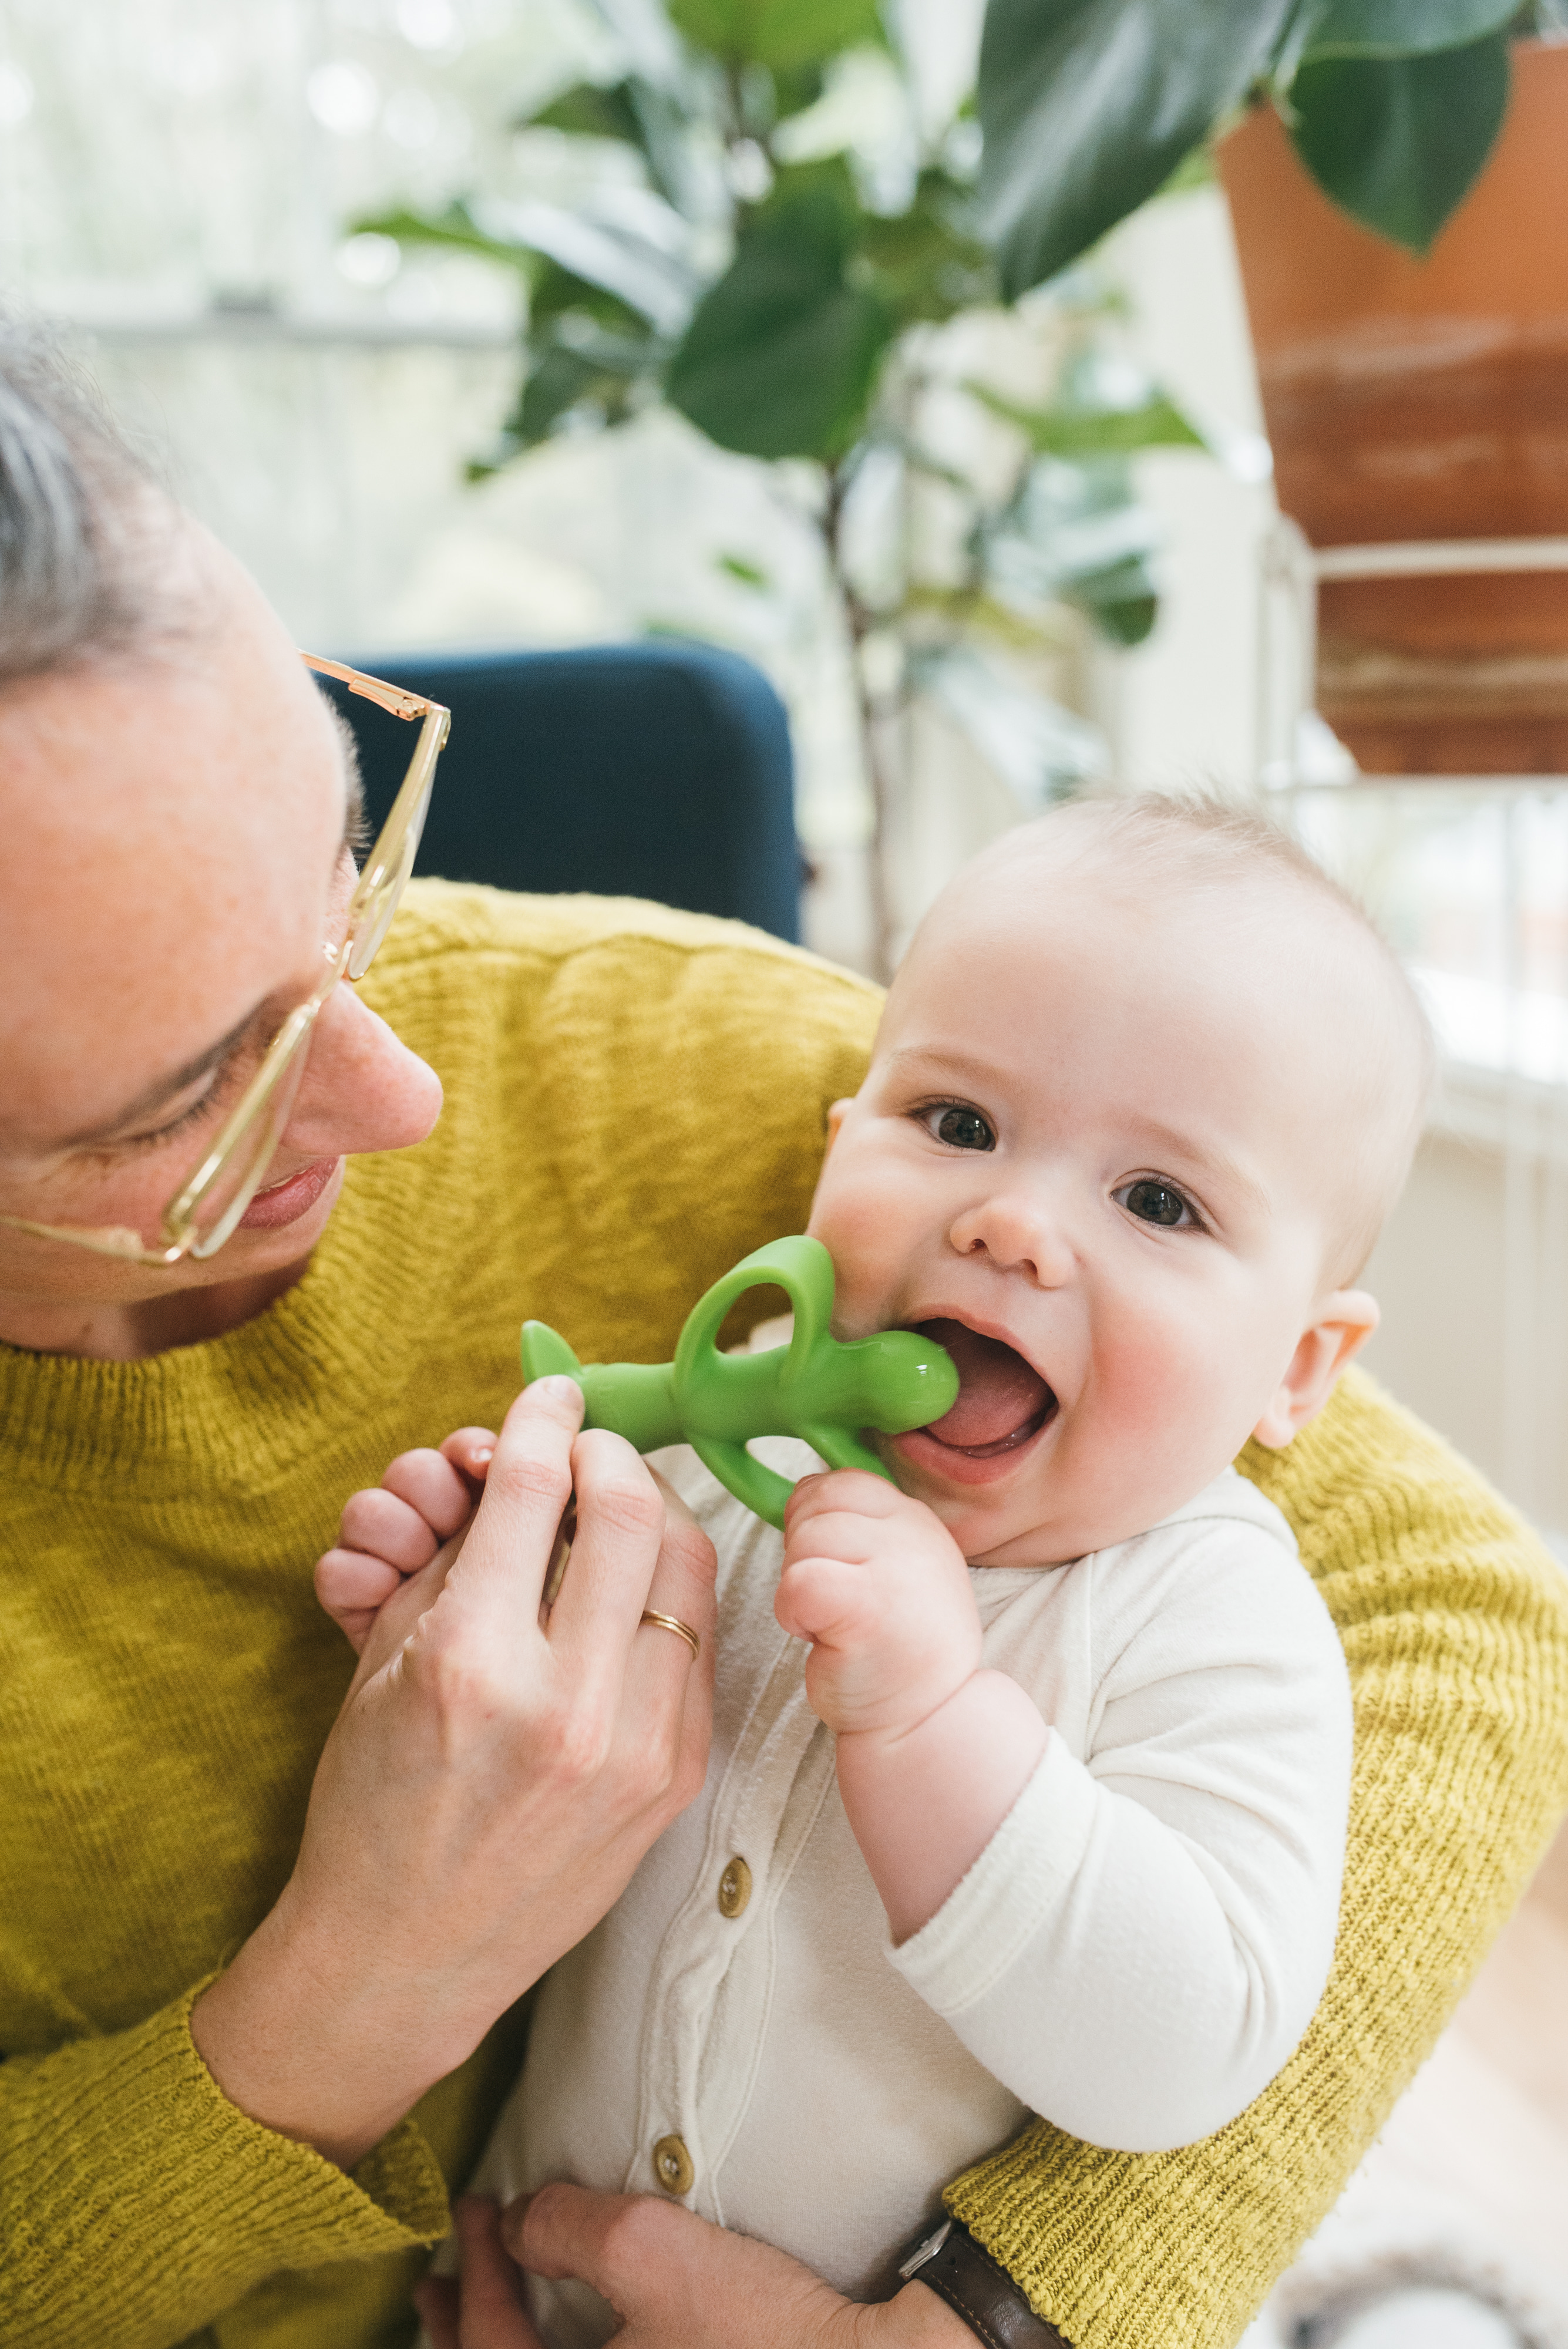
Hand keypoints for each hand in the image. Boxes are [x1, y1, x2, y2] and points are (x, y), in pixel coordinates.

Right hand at [192, 1378, 716, 2167]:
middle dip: (609, 1452)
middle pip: (628, 1509)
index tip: (550, 1395)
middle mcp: (564, 1702)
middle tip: (590, 1446)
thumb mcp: (387, 1661)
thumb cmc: (376, 1799)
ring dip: (655, 1512)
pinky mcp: (676, 1779)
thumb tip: (521, 1464)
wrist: (406, 1953)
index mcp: (471, 1663)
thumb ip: (461, 1556)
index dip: (543, 1419)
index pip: (532, 1488)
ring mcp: (634, 1746)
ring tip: (620, 1503)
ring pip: (687, 1567)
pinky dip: (671, 1592)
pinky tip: (640, 1583)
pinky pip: (700, 1642)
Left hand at [413, 2189, 981, 2348]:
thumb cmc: (761, 2330)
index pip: (488, 2342)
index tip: (476, 2205)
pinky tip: (564, 2345)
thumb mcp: (650, 2249)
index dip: (473, 2267)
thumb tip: (523, 2223)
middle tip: (435, 2282)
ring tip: (472, 2316)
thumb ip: (566, 2226)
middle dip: (459, 2330)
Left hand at [775, 1470, 981, 1737]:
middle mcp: (915, 1534)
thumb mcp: (893, 1569)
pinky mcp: (868, 1606)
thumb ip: (860, 1525)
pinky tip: (820, 1639)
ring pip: (803, 1540)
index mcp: (919, 1521)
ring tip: (834, 1624)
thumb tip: (803, 1490)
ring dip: (799, 1586)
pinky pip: (798, 1581)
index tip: (833, 1569)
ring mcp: (897, 1567)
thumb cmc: (894, 1654)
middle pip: (816, 1505)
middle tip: (834, 1604)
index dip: (817, 1520)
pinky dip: (792, 1613)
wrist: (925, 1725)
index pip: (845, 1481)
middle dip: (804, 1554)